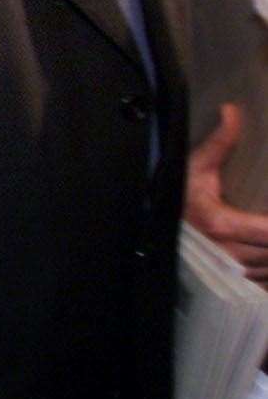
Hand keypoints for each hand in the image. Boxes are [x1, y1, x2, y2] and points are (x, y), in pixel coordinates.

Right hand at [185, 102, 267, 284]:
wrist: (143, 230)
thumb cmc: (170, 198)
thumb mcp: (193, 169)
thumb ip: (220, 143)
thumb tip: (232, 111)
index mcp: (224, 224)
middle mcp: (229, 254)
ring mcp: (228, 275)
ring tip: (267, 239)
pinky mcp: (225, 287)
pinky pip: (261, 288)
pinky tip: (264, 260)